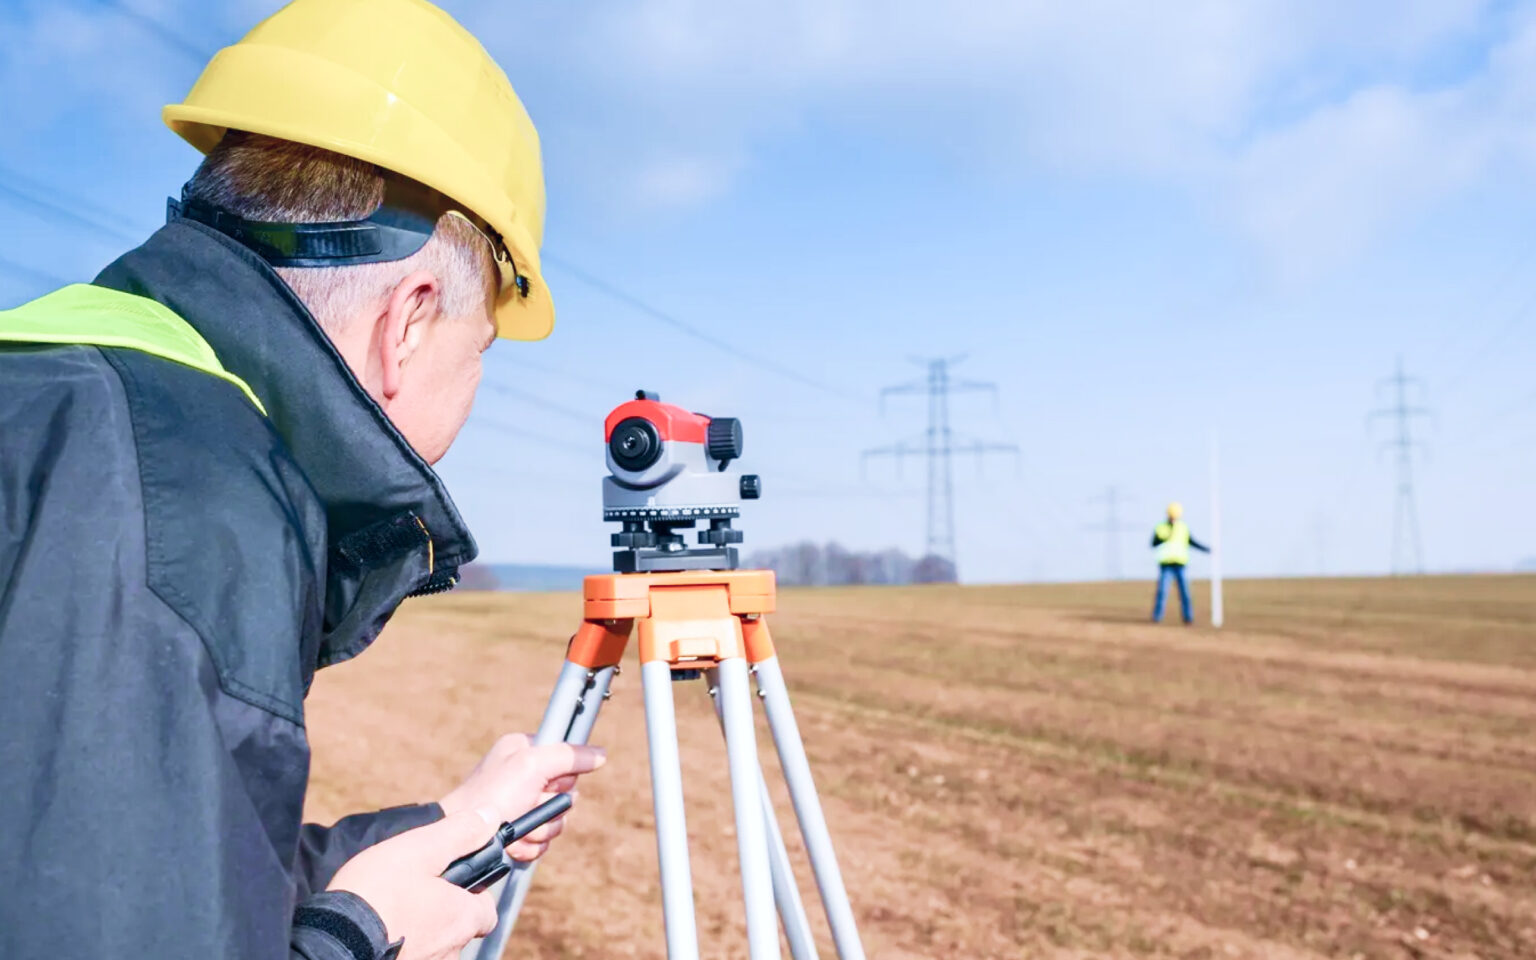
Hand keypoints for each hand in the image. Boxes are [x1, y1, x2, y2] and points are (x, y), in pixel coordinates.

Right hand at [327, 811, 500, 959]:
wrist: (330, 943)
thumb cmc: (376, 894)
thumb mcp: (419, 850)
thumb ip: (458, 833)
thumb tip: (490, 816)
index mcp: (462, 919)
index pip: (487, 911)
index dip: (473, 894)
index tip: (451, 882)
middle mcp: (450, 951)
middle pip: (459, 930)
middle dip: (442, 913)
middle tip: (412, 894)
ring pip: (433, 947)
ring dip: (419, 932)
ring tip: (389, 912)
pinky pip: (409, 956)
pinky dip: (399, 947)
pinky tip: (377, 932)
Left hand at [439, 733, 606, 860]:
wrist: (463, 841)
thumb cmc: (491, 796)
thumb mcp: (531, 765)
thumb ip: (568, 756)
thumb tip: (600, 755)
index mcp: (524, 751)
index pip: (566, 756)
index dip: (563, 774)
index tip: (551, 782)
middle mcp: (524, 776)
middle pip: (567, 792)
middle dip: (551, 807)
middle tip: (529, 804)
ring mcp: (522, 805)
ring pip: (557, 820)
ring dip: (540, 829)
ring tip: (517, 827)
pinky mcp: (519, 831)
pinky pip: (544, 841)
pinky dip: (531, 845)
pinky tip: (513, 843)